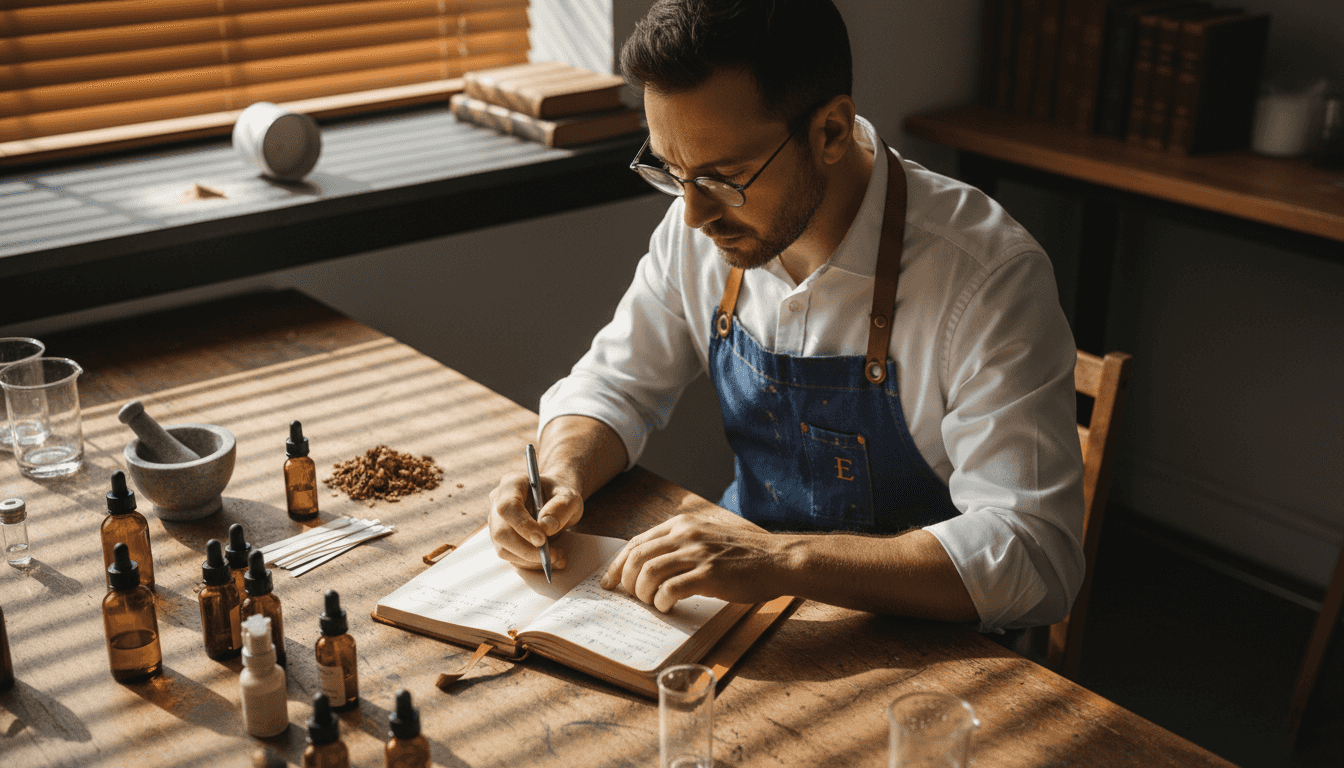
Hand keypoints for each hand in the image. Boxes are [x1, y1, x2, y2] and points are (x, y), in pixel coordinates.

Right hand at [488, 470, 582, 570]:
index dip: (522, 526)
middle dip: (526, 550)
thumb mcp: (569, 496)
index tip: (542, 540)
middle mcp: (497, 503)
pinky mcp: (503, 540)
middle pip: (500, 533)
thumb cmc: (560, 494)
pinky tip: (551, 560)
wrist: (556, 501)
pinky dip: (531, 564)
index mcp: (512, 484)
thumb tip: (545, 528)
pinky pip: (511, 558)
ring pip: (503, 550)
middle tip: (553, 555)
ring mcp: (497, 523)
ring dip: (531, 560)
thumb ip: (560, 508)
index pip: (507, 507)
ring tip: (558, 556)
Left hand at [599, 514, 786, 611]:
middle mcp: (686, 534)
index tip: (609, 582)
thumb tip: (649, 568)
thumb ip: (681, 545)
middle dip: (625, 582)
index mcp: (683, 524)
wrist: (778, 560)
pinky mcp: (709, 574)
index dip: (617, 564)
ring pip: (649, 573)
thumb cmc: (744, 554)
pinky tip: (668, 607)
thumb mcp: (708, 537)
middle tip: (630, 598)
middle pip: (637, 558)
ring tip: (652, 603)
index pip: (637, 542)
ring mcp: (698, 553)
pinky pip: (670, 590)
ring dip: (643, 594)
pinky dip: (662, 602)